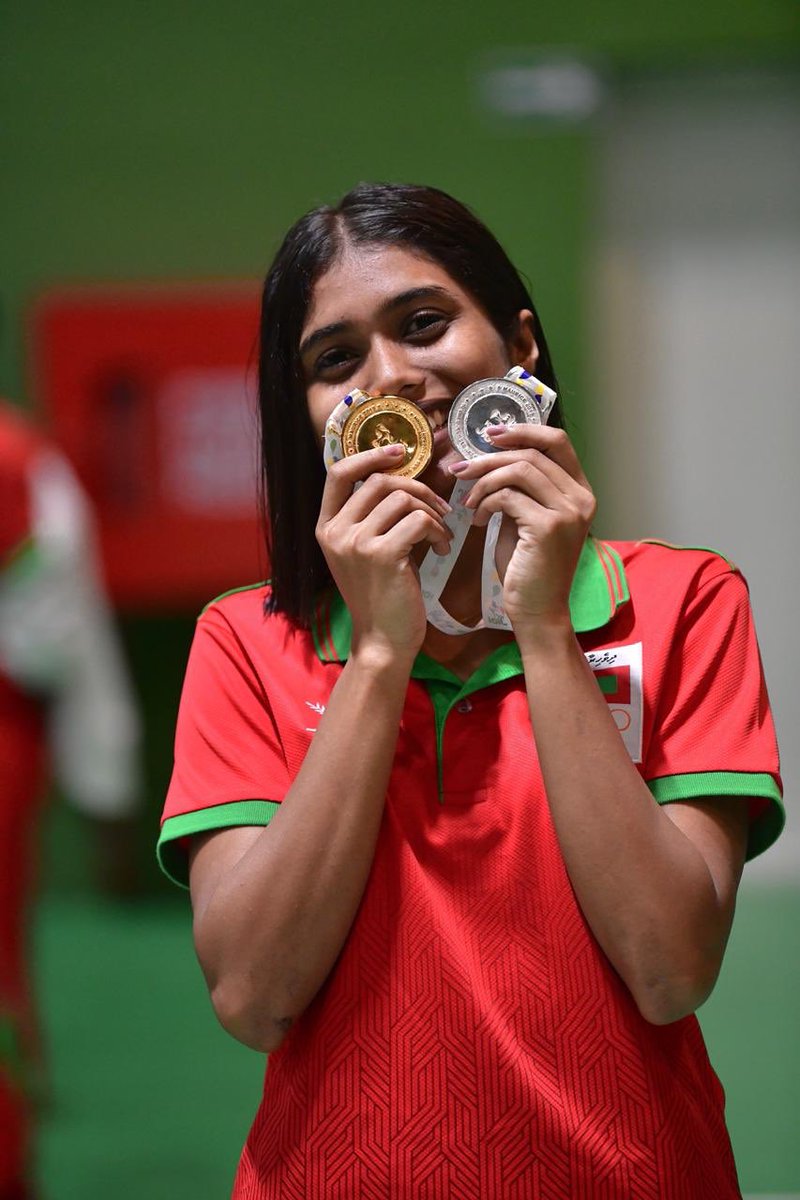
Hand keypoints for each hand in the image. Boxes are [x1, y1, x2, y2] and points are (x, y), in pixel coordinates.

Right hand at [317, 444, 452, 661]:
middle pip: (379, 481)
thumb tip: (403, 479)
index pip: (339, 472)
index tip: (400, 451)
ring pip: (402, 499)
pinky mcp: (382, 554)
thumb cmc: (380, 596)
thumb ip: (371, 518)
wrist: (383, 641)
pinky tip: (442, 549)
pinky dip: (437, 531)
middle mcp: (335, 532)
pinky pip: (418, 521)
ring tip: (441, 535)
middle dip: (417, 487)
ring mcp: (356, 543)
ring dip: (431, 512)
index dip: (370, 455)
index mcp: (326, 527)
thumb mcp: (364, 553)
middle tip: (439, 507)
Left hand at [452, 425, 595, 633]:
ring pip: (518, 470)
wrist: (537, 611)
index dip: (522, 430)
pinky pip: (508, 496)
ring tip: (468, 502)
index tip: (489, 434)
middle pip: (531, 453)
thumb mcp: (525, 519)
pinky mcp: (548, 527)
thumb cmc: (527, 568)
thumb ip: (518, 489)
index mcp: (580, 492)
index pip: (557, 441)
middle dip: (489, 458)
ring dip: (484, 481)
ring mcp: (568, 512)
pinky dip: (486, 503)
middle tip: (460, 470)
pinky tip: (478, 520)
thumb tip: (489, 458)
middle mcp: (581, 498)